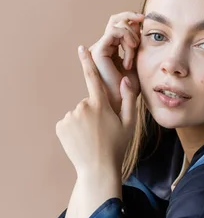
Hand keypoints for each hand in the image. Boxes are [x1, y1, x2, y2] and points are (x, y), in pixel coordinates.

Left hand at [56, 46, 136, 176]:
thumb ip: (128, 100)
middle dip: (94, 112)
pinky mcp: (61, 127)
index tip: (82, 48)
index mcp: (100, 104)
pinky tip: (82, 140)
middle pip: (88, 103)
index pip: (93, 77)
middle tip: (102, 131)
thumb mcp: (129, 123)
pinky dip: (74, 130)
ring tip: (92, 138)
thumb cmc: (117, 146)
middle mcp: (83, 107)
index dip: (87, 61)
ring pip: (78, 114)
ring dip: (84, 122)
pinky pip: (68, 123)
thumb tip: (125, 79)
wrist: (98, 168)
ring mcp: (70, 117)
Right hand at [89, 12, 144, 114]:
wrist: (122, 104)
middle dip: (130, 16)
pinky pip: (115, 33)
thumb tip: (141, 26)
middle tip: (143, 19)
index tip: (146, 22)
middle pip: (115, 19)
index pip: (119, 26)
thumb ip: (137, 47)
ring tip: (135, 51)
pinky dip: (127, 41)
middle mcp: (103, 48)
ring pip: (117, 25)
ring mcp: (99, 49)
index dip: (132, 20)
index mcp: (112, 50)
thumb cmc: (130, 89)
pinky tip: (130, 59)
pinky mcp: (99, 52)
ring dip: (131, 35)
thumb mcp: (138, 63)